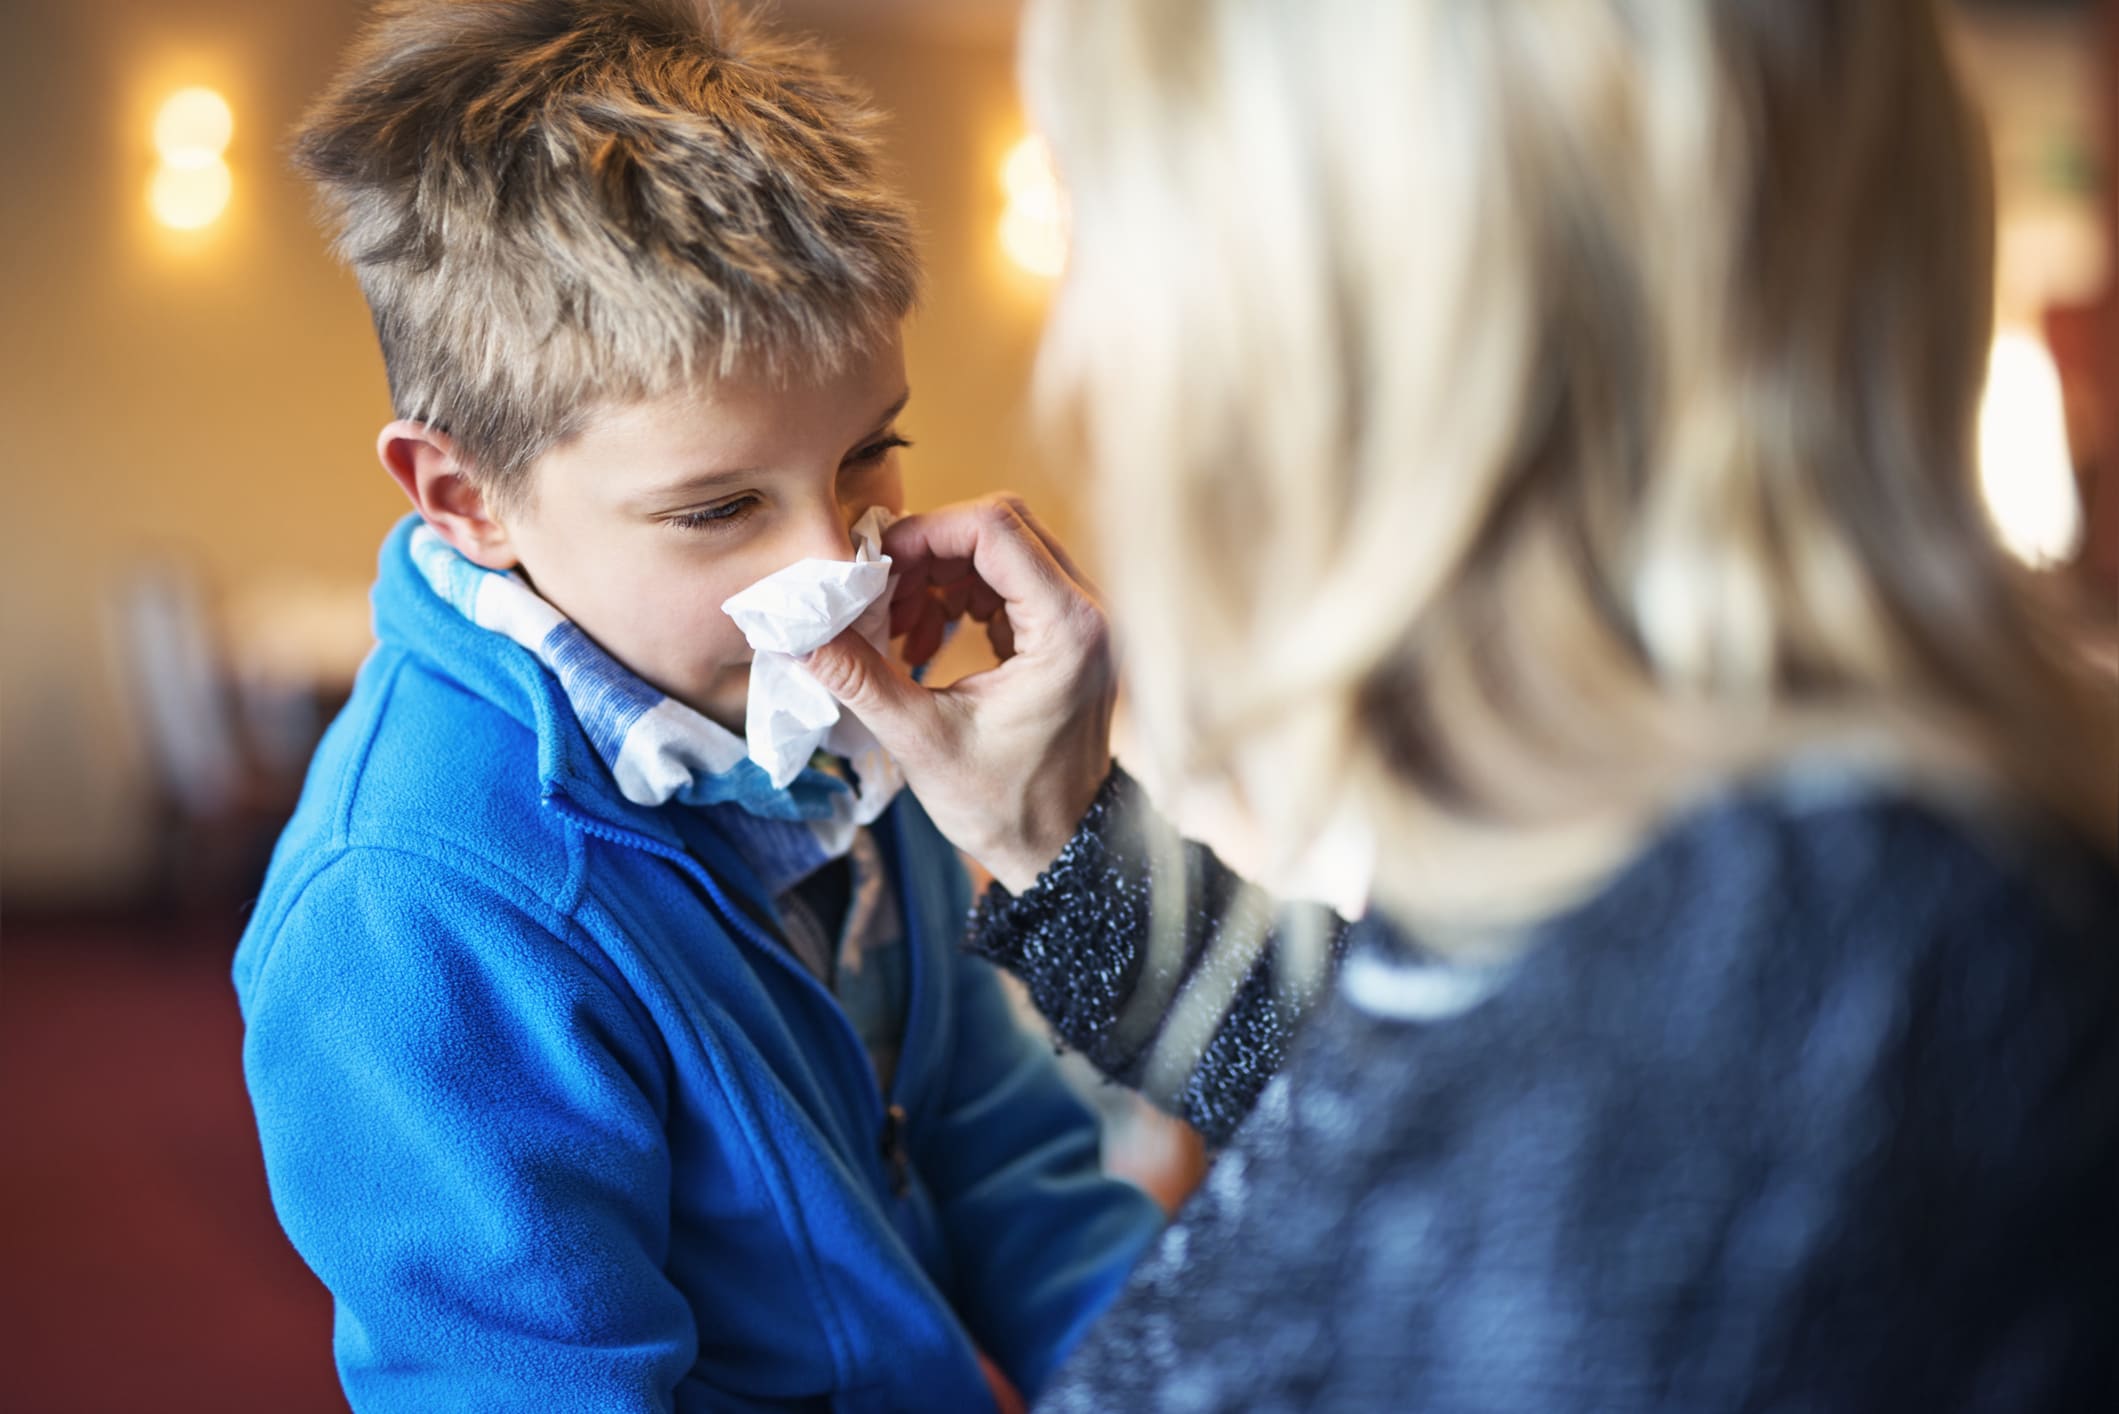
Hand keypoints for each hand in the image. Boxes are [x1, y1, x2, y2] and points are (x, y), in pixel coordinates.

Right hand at [803, 495, 1114, 893]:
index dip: (925, 533)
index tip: (874, 566)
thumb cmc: (1003, 807)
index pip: (994, 529)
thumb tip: (794, 630)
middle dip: (929, 551)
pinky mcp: (1068, 635)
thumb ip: (859, 676)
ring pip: (1004, 551)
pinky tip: (922, 640)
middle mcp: (1088, 612)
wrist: (1058, 850)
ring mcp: (1083, 621)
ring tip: (894, 627)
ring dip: (940, 576)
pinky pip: (1011, 583)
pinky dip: (961, 597)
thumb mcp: (921, 740)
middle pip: (1002, 527)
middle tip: (877, 592)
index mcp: (1067, 630)